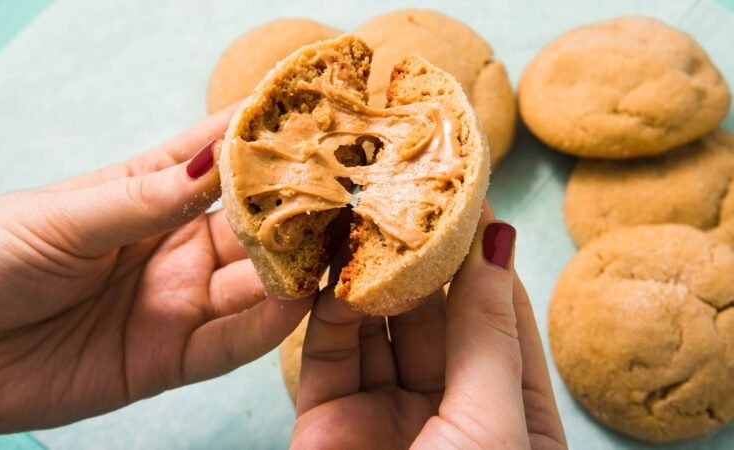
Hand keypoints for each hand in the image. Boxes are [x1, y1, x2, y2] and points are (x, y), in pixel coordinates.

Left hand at [0, 106, 311, 441]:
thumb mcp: (64, 218)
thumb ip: (147, 198)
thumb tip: (221, 159)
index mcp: (144, 196)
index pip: (215, 157)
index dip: (262, 135)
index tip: (313, 115)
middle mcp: (171, 247)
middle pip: (250, 224)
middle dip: (297, 205)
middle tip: (348, 188)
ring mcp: (174, 303)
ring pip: (253, 284)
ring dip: (295, 266)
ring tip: (339, 244)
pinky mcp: (168, 358)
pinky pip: (230, 343)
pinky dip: (267, 325)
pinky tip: (299, 302)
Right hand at [291, 205, 566, 448]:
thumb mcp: (492, 424)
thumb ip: (488, 334)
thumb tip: (499, 241)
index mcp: (510, 418)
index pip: (501, 320)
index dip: (486, 258)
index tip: (470, 195)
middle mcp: (448, 410)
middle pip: (437, 317)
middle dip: (422, 254)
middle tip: (408, 189)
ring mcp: (385, 414)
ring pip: (378, 327)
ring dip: (371, 272)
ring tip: (365, 210)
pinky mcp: (326, 419)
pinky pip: (327, 352)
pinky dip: (326, 307)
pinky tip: (333, 261)